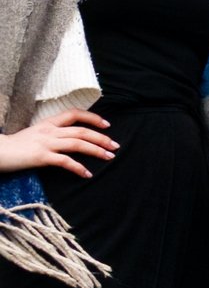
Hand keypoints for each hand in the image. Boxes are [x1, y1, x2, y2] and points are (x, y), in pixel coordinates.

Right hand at [0, 111, 116, 179]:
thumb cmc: (14, 145)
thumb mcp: (34, 134)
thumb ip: (51, 134)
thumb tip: (68, 139)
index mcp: (48, 123)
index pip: (74, 113)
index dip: (92, 118)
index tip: (107, 125)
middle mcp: (49, 131)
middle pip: (82, 131)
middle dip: (102, 138)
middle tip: (115, 146)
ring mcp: (45, 143)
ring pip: (78, 143)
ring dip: (96, 150)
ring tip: (109, 157)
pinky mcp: (41, 157)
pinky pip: (65, 161)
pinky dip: (78, 167)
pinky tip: (87, 174)